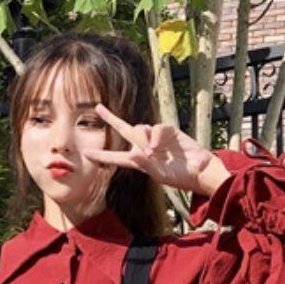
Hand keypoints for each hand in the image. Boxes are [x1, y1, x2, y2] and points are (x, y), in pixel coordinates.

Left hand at [84, 104, 223, 197]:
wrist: (198, 169)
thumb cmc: (178, 176)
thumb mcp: (159, 175)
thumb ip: (146, 164)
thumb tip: (136, 152)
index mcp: (138, 161)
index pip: (116, 157)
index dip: (102, 155)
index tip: (86, 153)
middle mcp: (143, 147)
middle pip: (123, 129)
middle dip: (111, 118)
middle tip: (98, 107)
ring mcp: (155, 137)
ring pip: (139, 129)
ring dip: (143, 138)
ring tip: (155, 152)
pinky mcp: (166, 130)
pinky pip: (155, 128)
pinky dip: (156, 136)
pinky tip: (160, 146)